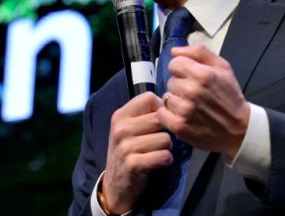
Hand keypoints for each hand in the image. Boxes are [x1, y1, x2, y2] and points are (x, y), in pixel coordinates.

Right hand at [102, 91, 173, 213]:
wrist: (116, 186)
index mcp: (120, 116)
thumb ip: (143, 114)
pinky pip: (164, 156)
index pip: (149, 98)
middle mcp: (121, 129)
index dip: (160, 109)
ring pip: (165, 139)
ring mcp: (126, 147)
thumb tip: (168, 102)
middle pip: (160, 118)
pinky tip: (158, 163)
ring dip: (167, 148)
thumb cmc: (127, 152)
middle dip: (166, 130)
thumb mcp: (127, 129)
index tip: (157, 122)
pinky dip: (166, 160)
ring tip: (157, 153)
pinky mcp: (134, 164)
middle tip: (159, 141)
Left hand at [157, 44, 249, 160]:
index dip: (182, 69)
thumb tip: (174, 51)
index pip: (174, 63)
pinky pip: (162, 114)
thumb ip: (199, 52)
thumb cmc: (230, 96)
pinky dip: (169, 115)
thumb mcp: (223, 67)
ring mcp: (185, 110)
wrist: (239, 129)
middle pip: (171, 81)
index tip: (190, 76)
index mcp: (203, 74)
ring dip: (176, 101)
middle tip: (194, 93)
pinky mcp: (179, 127)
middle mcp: (192, 91)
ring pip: (167, 97)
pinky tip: (182, 116)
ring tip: (190, 106)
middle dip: (180, 85)